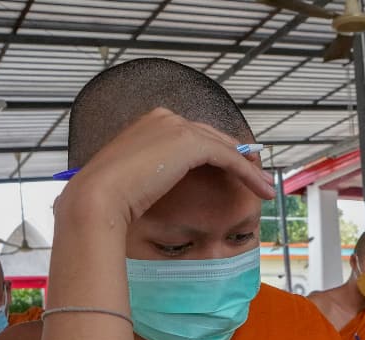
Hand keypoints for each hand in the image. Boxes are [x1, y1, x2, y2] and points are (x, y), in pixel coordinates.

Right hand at [57, 108, 275, 231]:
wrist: (98, 197)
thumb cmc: (108, 196)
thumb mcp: (134, 178)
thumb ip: (153, 171)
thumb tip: (160, 182)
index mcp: (150, 122)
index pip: (194, 135)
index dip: (219, 152)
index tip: (236, 171)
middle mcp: (165, 117)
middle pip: (213, 137)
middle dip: (238, 157)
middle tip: (259, 177)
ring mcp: (178, 126)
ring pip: (224, 148)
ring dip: (249, 169)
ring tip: (266, 187)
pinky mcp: (191, 142)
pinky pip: (230, 157)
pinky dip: (248, 174)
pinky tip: (262, 190)